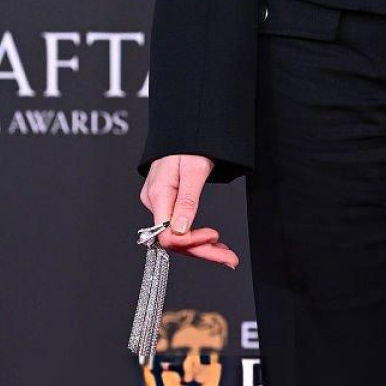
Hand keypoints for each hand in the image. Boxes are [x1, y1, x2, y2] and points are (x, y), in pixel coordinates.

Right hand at [140, 153, 239, 268]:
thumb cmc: (190, 143)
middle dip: (204, 251)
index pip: (169, 235)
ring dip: (202, 246)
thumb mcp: (194, 170)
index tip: (216, 238)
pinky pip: (180, 225)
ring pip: (179, 235)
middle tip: (230, 259)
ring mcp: (160, 202)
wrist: (188, 126)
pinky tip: (213, 242)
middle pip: (175, 239)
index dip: (192, 242)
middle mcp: (155, 202)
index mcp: (158, 195)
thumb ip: (187, 201)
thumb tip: (180, 230)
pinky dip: (197, 235)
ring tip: (226, 254)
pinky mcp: (167, 201)